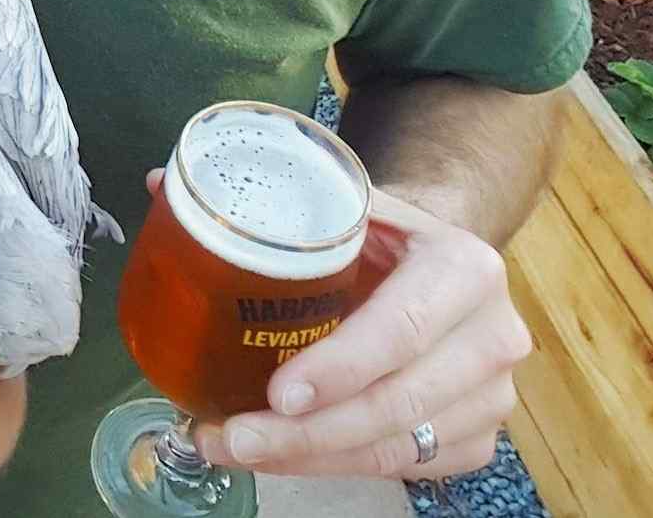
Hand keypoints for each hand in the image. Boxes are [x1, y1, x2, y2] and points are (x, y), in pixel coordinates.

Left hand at [181, 177, 530, 479]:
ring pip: (396, 446)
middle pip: (397, 403)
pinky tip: (278, 456)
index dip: (341, 368)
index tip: (278, 394)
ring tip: (233, 448)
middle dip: (309, 433)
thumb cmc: (378, 231)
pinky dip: (333, 467)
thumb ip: (262, 196)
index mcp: (463, 267)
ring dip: (310, 458)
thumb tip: (160, 185)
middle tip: (234, 438)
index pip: (402, 329)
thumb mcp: (343, 202)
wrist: (437, 259)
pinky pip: (401, 466)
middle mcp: (492, 336)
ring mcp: (490, 396)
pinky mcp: (475, 438)